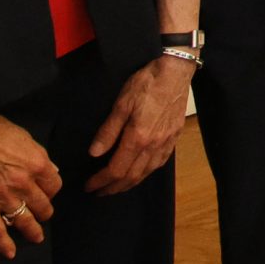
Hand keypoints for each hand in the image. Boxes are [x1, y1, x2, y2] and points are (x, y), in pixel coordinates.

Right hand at [0, 111, 60, 256]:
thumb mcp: (23, 136)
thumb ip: (38, 155)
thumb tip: (50, 170)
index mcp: (37, 163)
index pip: (55, 185)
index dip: (51, 190)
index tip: (47, 192)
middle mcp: (24, 183)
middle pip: (43, 205)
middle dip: (45, 211)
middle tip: (42, 213)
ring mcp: (3, 196)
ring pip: (25, 220)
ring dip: (33, 231)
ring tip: (37, 238)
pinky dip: (3, 244)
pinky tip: (9, 253)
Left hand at [86, 54, 195, 193]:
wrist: (176, 71)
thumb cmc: (146, 83)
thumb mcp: (121, 103)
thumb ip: (108, 130)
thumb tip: (94, 153)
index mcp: (138, 137)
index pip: (116, 169)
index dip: (101, 181)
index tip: (89, 186)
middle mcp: (153, 145)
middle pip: (131, 176)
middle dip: (113, 187)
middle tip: (98, 192)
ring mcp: (166, 143)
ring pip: (146, 173)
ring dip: (129, 184)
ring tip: (116, 187)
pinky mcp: (174, 138)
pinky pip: (159, 164)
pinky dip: (146, 174)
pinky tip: (140, 173)